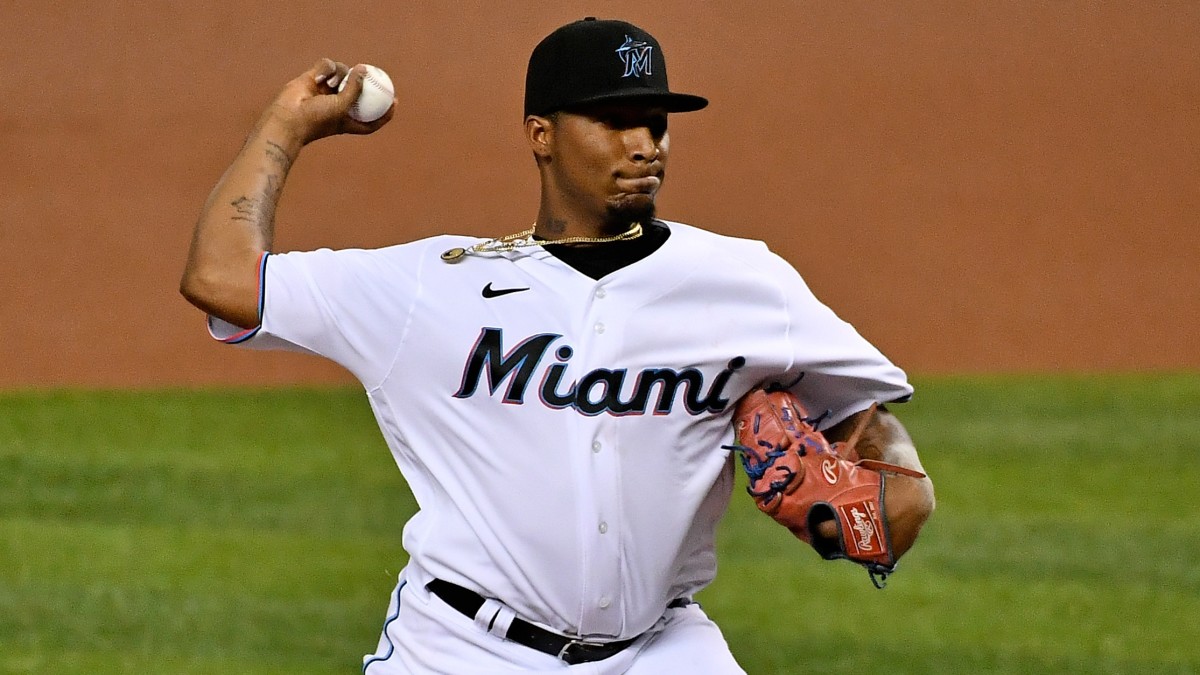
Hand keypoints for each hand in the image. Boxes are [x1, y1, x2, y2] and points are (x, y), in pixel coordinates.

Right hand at [263, 58, 394, 145]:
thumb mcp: (342, 106)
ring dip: (340, 75)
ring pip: (342, 73)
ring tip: (331, 84)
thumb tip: (364, 70)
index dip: (384, 113)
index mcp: (346, 120)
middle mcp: (336, 104)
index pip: (370, 119)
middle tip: (376, 74)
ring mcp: (324, 91)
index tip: (396, 102)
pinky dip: (326, 69)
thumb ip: (356, 89)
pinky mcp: (312, 78)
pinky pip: (326, 66)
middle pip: (357, 91)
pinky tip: (320, 78)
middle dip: (366, 82)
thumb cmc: (316, 119)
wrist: (288, 117)